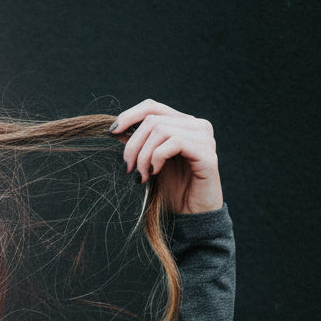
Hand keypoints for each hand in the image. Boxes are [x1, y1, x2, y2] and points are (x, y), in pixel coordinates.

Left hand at [110, 100, 222, 214]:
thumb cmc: (171, 188)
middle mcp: (197, 126)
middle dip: (133, 144)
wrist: (191, 213)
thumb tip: (116, 129)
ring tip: (141, 175)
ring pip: (161, 130)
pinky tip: (155, 172)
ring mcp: (204, 137)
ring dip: (143, 155)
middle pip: (152, 119)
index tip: (112, 133)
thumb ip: (139, 143)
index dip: (129, 115)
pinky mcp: (207, 153)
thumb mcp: (149, 161)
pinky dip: (157, 157)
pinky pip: (174, 142)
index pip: (152, 107)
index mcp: (183, 124)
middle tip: (128, 167)